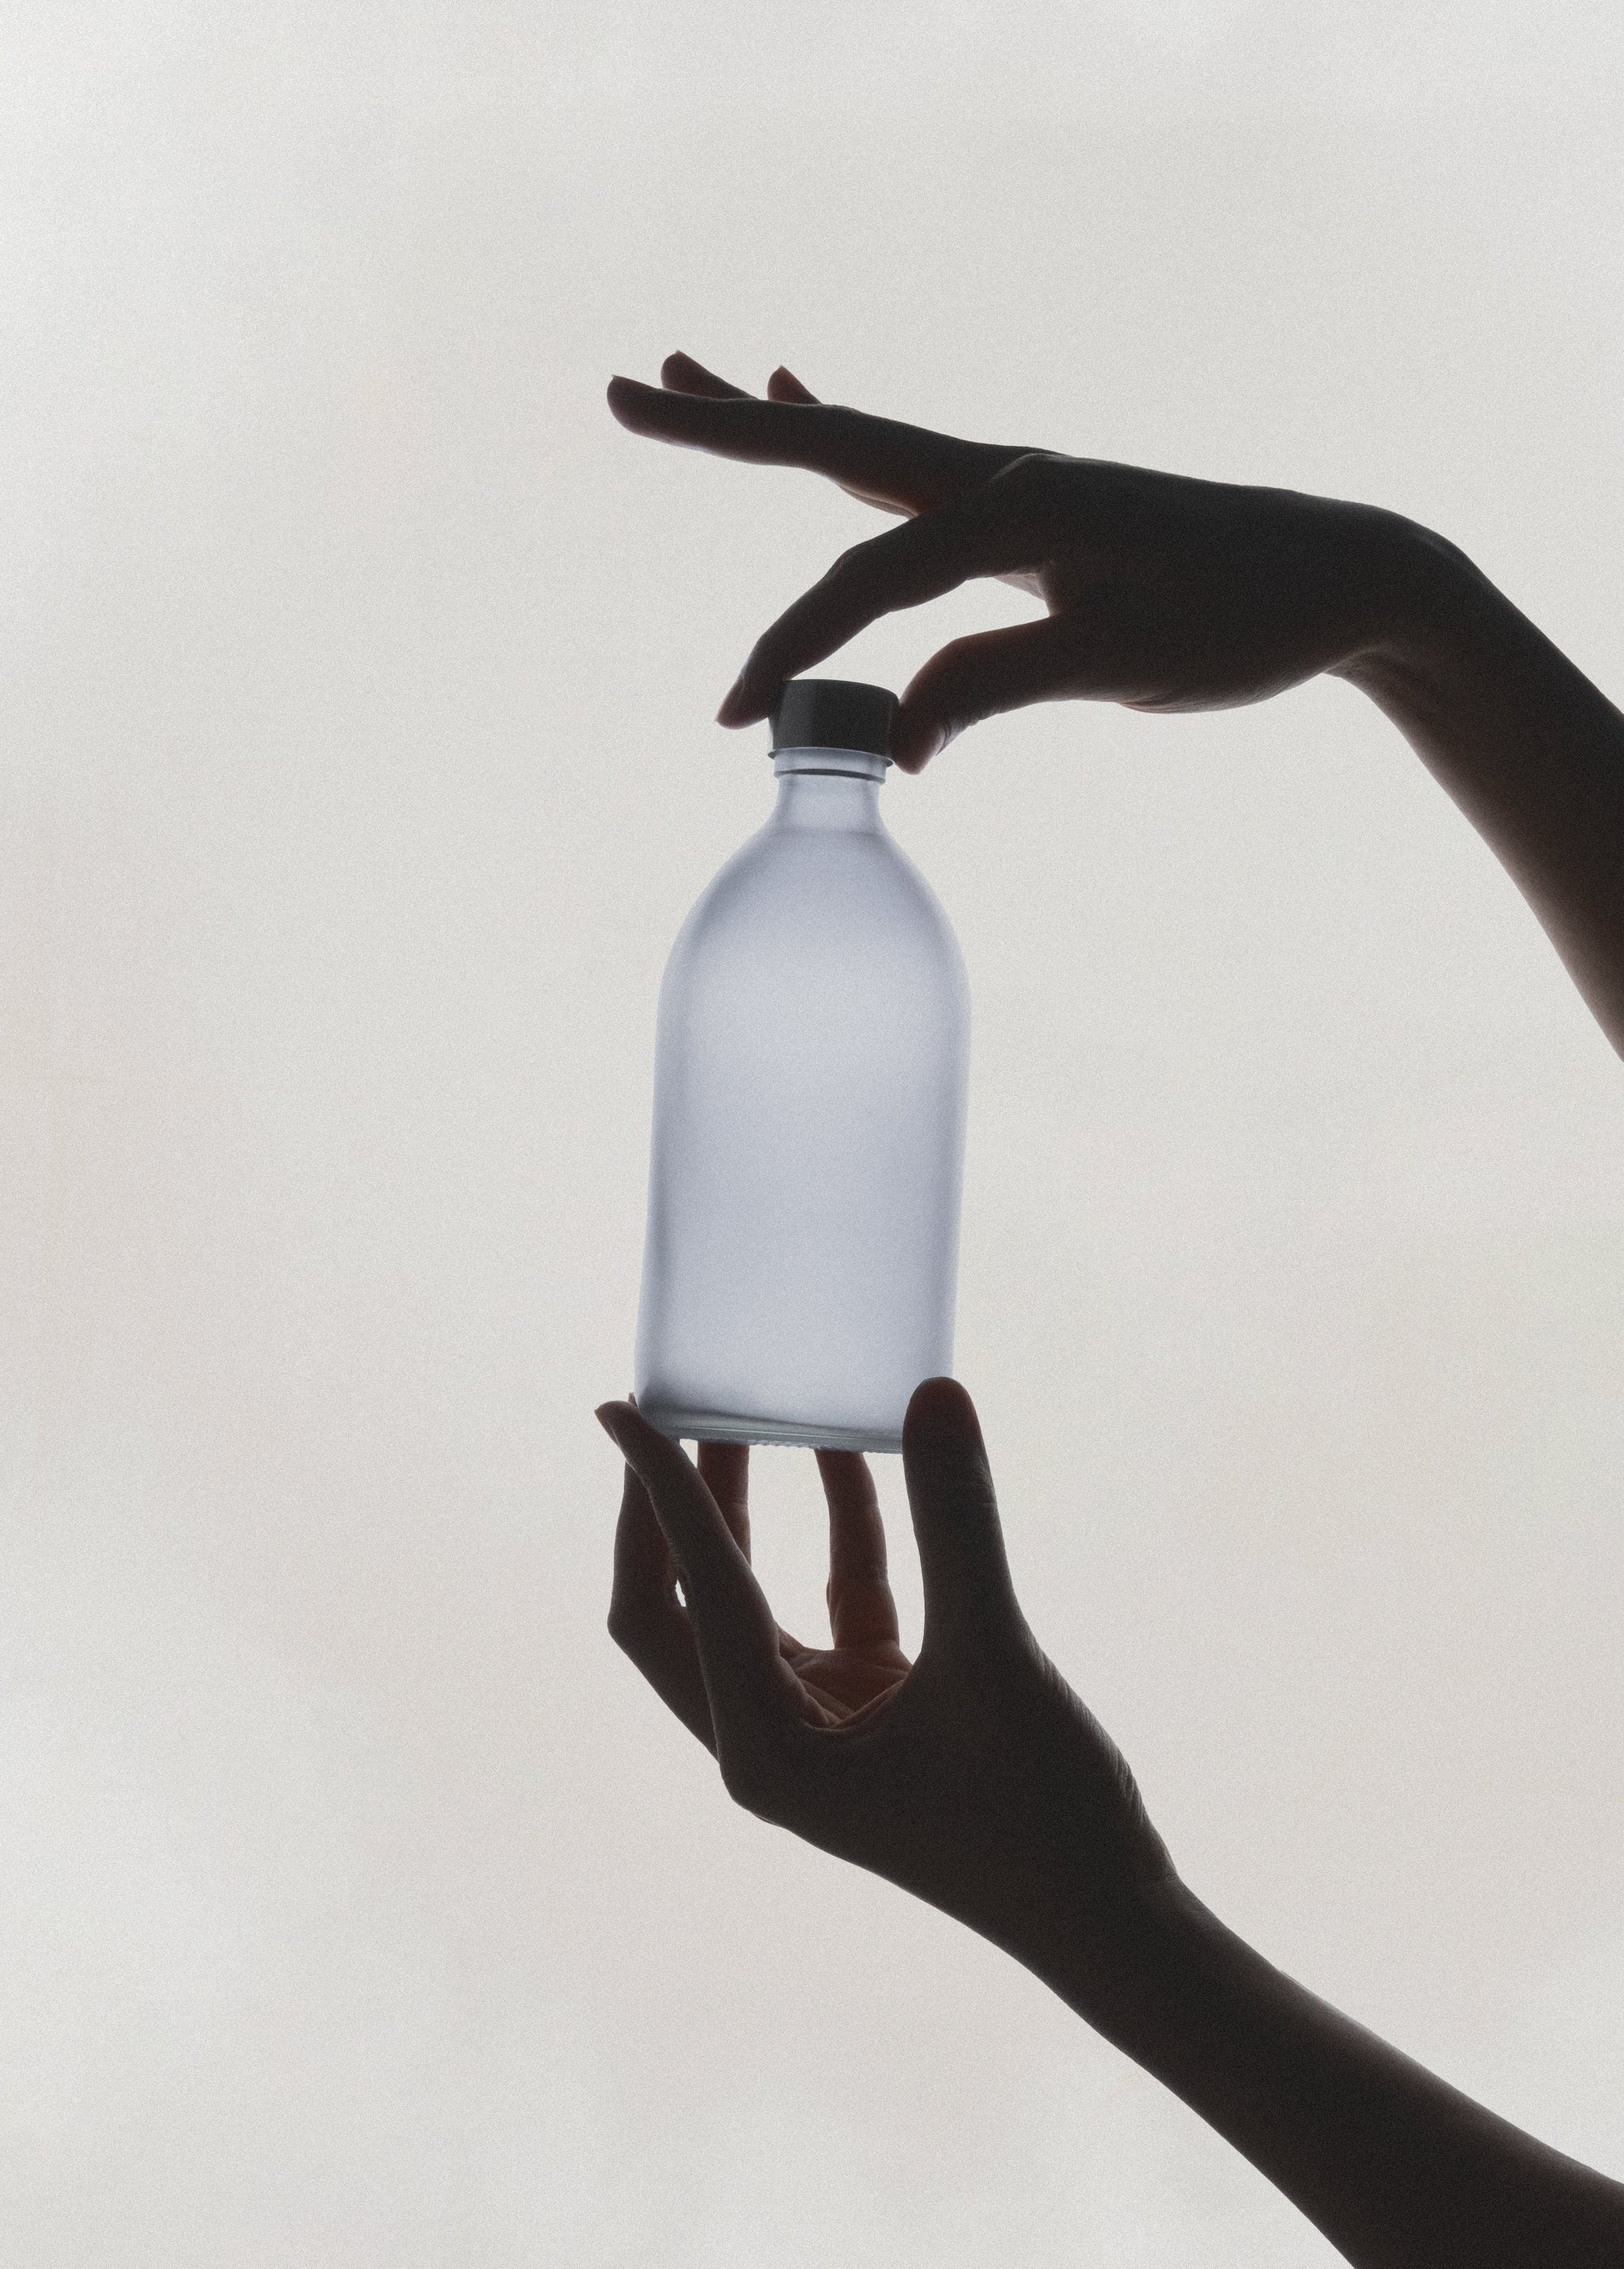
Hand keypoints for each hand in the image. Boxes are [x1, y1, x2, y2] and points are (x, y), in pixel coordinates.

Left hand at [600, 1377, 1174, 2003]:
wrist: (1111, 1921)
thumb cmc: (1043, 1817)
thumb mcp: (994, 1657)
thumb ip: (957, 1523)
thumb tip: (934, 1394)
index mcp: (762, 1751)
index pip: (684, 1594)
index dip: (659, 1491)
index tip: (623, 1407)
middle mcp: (766, 1744)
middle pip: (675, 1607)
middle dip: (669, 1509)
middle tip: (667, 1408)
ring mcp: (814, 1732)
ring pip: (744, 1604)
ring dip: (741, 1515)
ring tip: (741, 1413)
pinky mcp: (870, 1717)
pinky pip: (830, 1609)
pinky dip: (838, 1538)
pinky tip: (848, 1459)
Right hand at [606, 352, 1435, 769]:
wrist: (1338, 574)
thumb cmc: (1244, 618)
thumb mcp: (1126, 662)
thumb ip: (1001, 681)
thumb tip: (896, 746)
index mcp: (1021, 508)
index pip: (869, 578)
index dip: (793, 648)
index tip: (739, 724)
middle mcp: (1006, 476)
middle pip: (837, 441)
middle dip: (726, 428)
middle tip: (624, 390)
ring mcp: (1016, 484)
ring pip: (867, 442)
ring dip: (775, 417)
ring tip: (693, 374)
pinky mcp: (1033, 508)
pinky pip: (910, 465)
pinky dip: (848, 435)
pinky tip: (813, 401)